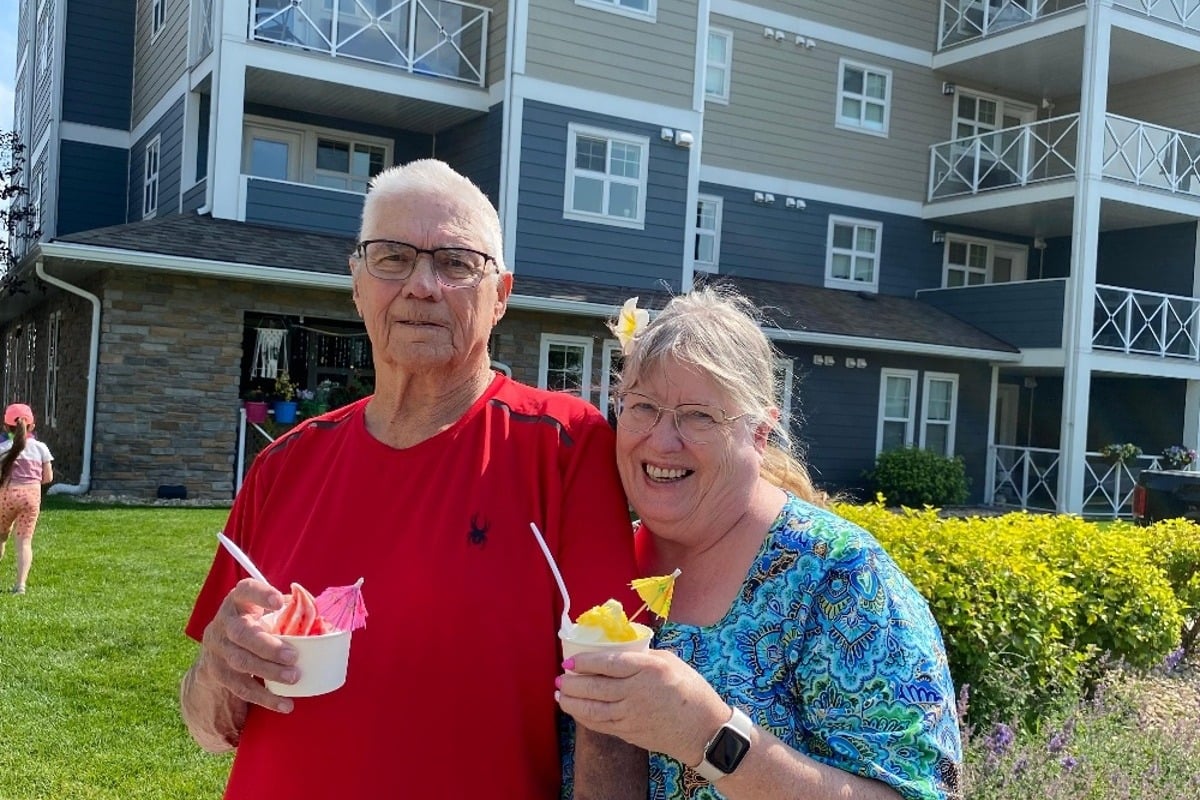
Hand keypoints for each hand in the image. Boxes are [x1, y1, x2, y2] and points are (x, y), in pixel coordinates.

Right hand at [195, 578, 297, 713]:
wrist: (217, 648)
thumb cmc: (254, 622)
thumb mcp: (264, 609)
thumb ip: (289, 608)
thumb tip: (321, 614)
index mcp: (238, 601)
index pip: (245, 590)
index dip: (260, 594)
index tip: (278, 601)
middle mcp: (224, 623)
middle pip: (241, 633)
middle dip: (267, 646)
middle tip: (293, 656)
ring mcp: (219, 650)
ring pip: (240, 662)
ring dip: (268, 671)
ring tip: (294, 677)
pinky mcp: (220, 674)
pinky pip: (242, 688)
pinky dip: (265, 698)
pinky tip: (285, 704)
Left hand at [557, 649, 728, 764]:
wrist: (704, 729)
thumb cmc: (690, 690)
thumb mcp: (670, 662)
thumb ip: (642, 656)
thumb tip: (617, 651)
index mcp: (649, 669)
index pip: (609, 663)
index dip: (585, 662)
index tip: (570, 661)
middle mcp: (638, 692)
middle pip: (596, 687)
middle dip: (573, 683)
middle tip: (560, 677)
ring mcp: (633, 715)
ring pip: (593, 709)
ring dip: (572, 702)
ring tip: (560, 694)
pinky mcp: (631, 732)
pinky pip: (601, 725)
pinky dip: (584, 718)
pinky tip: (575, 710)